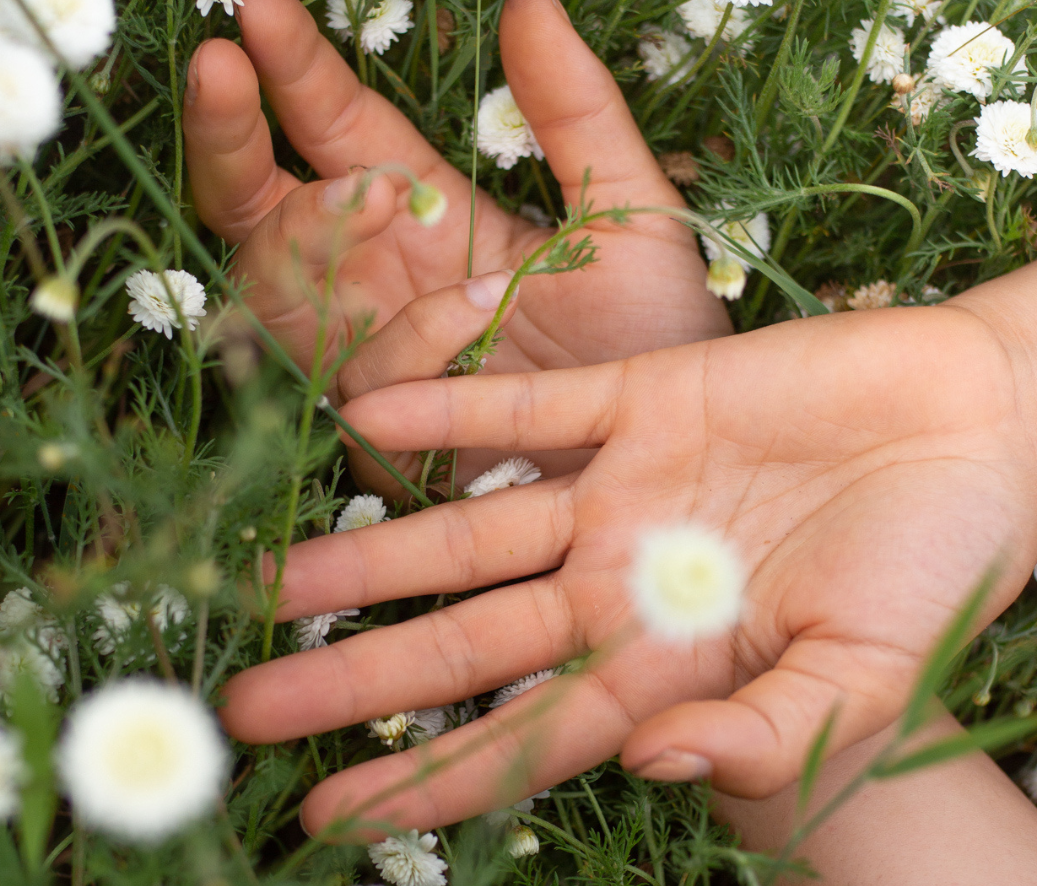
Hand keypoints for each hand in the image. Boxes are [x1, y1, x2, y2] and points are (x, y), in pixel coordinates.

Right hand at [183, 0, 729, 491]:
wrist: (670, 459)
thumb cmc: (652, 335)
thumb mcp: (626, 212)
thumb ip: (576, 113)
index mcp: (431, 215)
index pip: (341, 132)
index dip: (299, 72)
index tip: (266, 5)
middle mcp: (379, 279)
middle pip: (264, 205)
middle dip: (232, 135)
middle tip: (220, 67)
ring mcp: (368, 355)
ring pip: (280, 288)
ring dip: (309, 231)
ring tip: (373, 196)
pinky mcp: (378, 434)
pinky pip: (350, 380)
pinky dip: (404, 339)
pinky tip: (471, 312)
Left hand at [219, 264, 1036, 833]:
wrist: (975, 423)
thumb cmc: (941, 562)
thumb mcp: (867, 677)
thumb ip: (766, 734)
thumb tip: (652, 771)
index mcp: (669, 659)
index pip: (521, 736)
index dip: (425, 780)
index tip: (326, 816)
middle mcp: (620, 575)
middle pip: (462, 639)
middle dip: (355, 675)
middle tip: (244, 708)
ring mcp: (620, 483)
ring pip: (468, 526)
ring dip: (373, 547)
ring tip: (271, 577)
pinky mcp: (639, 393)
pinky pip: (524, 404)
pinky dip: (448, 411)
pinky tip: (363, 418)